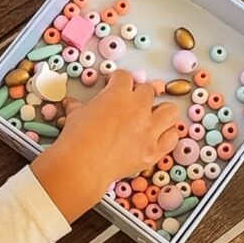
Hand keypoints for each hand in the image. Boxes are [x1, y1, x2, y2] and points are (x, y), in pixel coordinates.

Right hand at [31, 71, 179, 221]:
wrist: (83, 165)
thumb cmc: (76, 138)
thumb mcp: (75, 115)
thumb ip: (77, 106)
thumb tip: (70, 103)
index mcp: (118, 94)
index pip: (124, 77)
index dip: (117, 80)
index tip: (112, 86)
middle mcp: (138, 108)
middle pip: (148, 92)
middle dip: (139, 95)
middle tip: (130, 104)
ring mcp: (149, 129)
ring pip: (169, 111)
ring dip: (161, 112)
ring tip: (152, 117)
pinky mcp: (154, 150)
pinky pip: (172, 137)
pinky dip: (167, 135)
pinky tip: (158, 136)